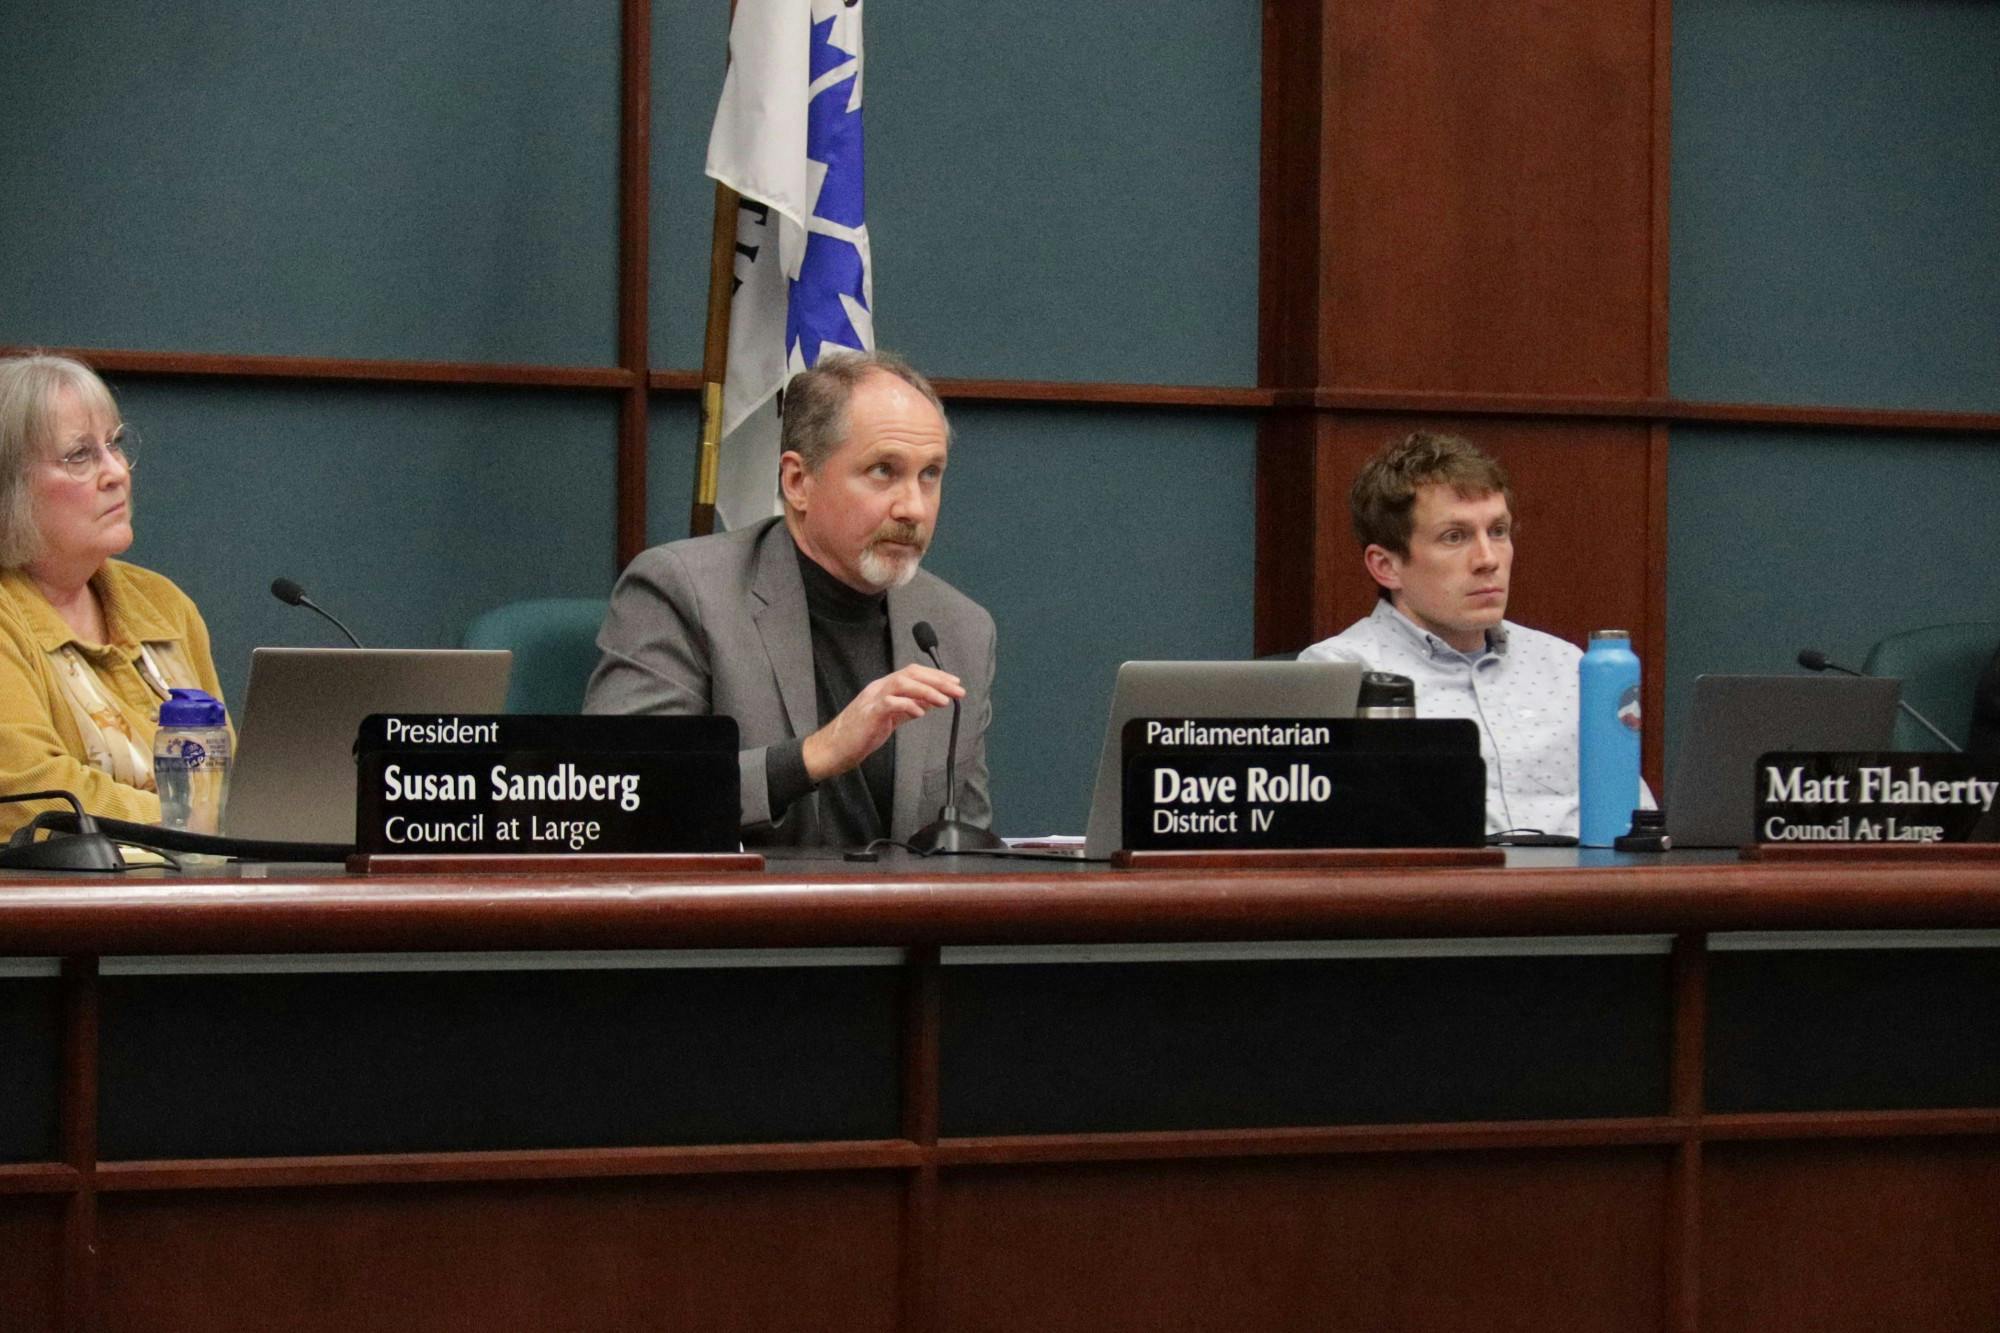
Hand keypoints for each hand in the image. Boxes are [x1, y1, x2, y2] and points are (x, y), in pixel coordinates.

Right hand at [802, 664, 963, 780]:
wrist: (834, 748)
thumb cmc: (861, 734)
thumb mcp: (890, 717)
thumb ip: (908, 707)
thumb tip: (931, 701)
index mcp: (884, 687)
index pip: (912, 672)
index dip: (935, 675)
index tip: (954, 683)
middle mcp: (878, 688)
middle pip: (910, 674)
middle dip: (937, 680)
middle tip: (958, 690)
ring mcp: (872, 699)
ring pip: (902, 683)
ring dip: (927, 690)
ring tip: (945, 701)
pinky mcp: (869, 713)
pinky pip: (891, 703)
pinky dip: (908, 705)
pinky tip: (921, 713)